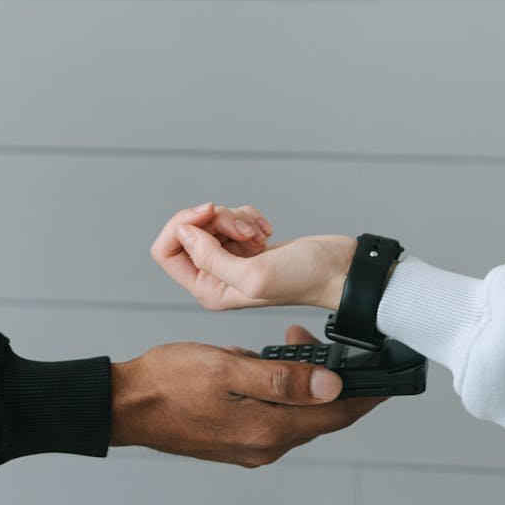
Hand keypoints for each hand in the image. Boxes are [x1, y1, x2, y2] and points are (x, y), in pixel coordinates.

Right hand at [110, 325, 383, 466]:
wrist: (125, 405)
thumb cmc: (169, 382)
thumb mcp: (229, 369)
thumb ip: (282, 379)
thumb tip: (331, 386)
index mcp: (269, 430)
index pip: (337, 414)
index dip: (367, 394)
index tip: (388, 377)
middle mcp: (265, 445)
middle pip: (320, 415)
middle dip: (332, 380)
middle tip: (322, 342)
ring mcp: (250, 446)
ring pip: (296, 413)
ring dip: (301, 381)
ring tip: (289, 343)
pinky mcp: (237, 440)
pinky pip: (274, 415)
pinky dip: (279, 390)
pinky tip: (262, 364)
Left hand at [150, 202, 355, 310]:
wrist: (339, 270)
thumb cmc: (305, 280)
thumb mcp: (254, 275)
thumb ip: (212, 258)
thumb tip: (183, 233)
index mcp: (208, 291)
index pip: (166, 252)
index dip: (183, 224)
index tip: (210, 213)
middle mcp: (215, 277)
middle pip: (188, 231)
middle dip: (216, 220)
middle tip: (244, 230)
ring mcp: (230, 260)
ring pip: (212, 221)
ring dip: (236, 218)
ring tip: (260, 234)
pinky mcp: (246, 245)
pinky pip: (231, 218)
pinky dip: (248, 217)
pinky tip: (266, 232)